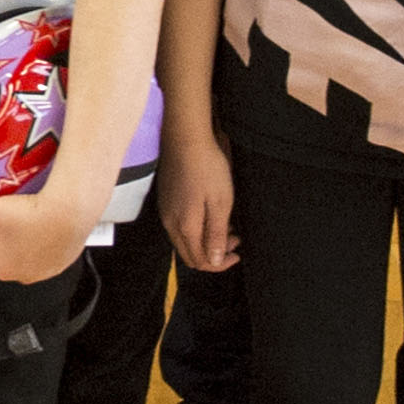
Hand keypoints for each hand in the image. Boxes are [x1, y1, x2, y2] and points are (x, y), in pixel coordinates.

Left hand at [0, 180, 94, 288]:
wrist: (71, 214)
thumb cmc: (31, 217)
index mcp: (1, 267)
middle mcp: (22, 275)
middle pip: (0, 257)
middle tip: (1, 218)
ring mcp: (45, 271)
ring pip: (24, 257)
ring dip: (20, 243)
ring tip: (22, 220)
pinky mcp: (63, 263)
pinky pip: (46, 254)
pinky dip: (42, 243)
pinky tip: (43, 225)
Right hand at [159, 121, 237, 273]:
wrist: (185, 139)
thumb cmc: (207, 169)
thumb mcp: (220, 203)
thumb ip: (216, 235)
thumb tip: (215, 261)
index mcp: (185, 227)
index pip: (199, 261)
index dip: (219, 264)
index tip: (237, 255)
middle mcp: (170, 224)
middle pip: (189, 254)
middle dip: (213, 255)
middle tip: (235, 240)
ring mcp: (166, 212)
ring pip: (184, 241)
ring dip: (206, 241)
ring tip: (227, 227)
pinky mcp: (166, 201)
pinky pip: (179, 226)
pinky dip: (196, 229)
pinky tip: (210, 215)